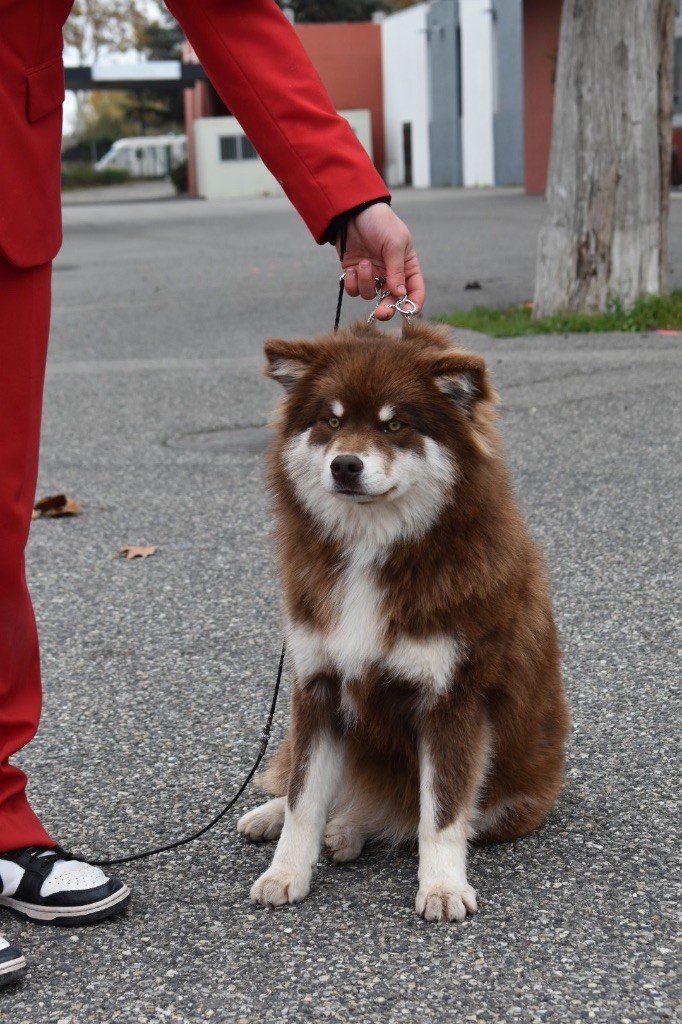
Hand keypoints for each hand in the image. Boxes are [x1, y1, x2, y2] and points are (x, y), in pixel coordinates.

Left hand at [336, 204, 425, 320]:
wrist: (353, 212)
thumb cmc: (381, 223)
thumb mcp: (394, 243)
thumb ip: (396, 270)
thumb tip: (399, 294)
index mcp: (407, 267)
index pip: (415, 291)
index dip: (413, 304)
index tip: (408, 313)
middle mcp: (390, 275)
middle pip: (391, 300)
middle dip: (386, 308)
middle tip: (381, 313)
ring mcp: (372, 275)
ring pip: (370, 295)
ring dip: (365, 282)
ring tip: (363, 263)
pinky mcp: (354, 274)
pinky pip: (354, 290)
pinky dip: (352, 282)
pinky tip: (351, 268)